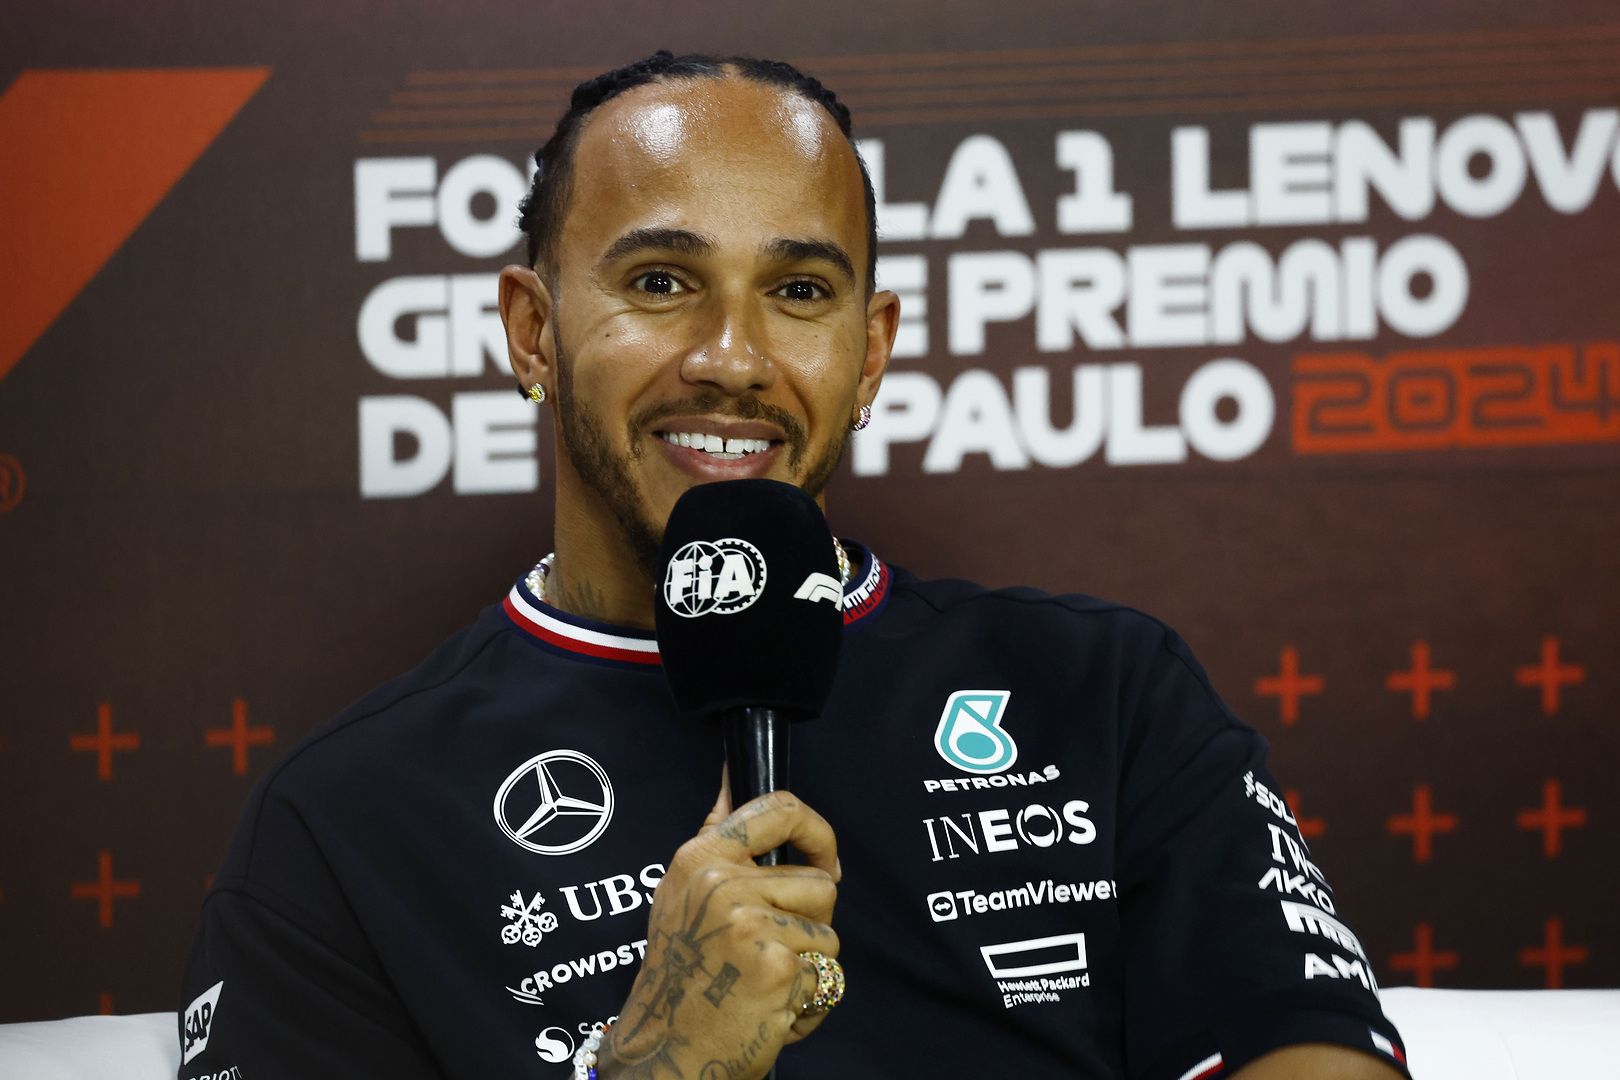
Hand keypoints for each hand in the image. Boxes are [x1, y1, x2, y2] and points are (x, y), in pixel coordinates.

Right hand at [597, 772, 840, 1079]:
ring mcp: (750, 925)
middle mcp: (722, 884)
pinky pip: (829, 977)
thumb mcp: (680, 894)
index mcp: (701, 859)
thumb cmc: (678, 978)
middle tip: (769, 954)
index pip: (780, 808)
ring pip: (829, 934)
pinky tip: (772, 1012)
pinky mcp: (777, 967)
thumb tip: (733, 778)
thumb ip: (717, 837)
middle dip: (810, 924)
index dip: (819, 831)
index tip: (826, 859)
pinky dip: (810, 1004)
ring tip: (764, 985)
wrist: (665, 1054)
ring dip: (809, 968)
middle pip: (820, 884)